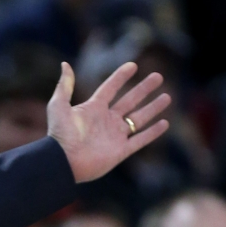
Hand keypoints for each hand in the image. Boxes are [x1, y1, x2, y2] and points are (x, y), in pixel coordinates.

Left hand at [48, 62, 170, 182]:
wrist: (62, 162)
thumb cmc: (59, 134)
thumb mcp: (58, 105)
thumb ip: (64, 86)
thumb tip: (65, 64)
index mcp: (92, 109)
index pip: (110, 89)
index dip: (120, 77)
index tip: (133, 65)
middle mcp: (106, 121)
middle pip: (129, 101)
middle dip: (143, 89)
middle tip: (158, 76)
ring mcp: (114, 136)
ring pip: (139, 119)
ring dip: (153, 108)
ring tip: (167, 97)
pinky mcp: (120, 151)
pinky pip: (140, 140)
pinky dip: (153, 132)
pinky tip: (164, 123)